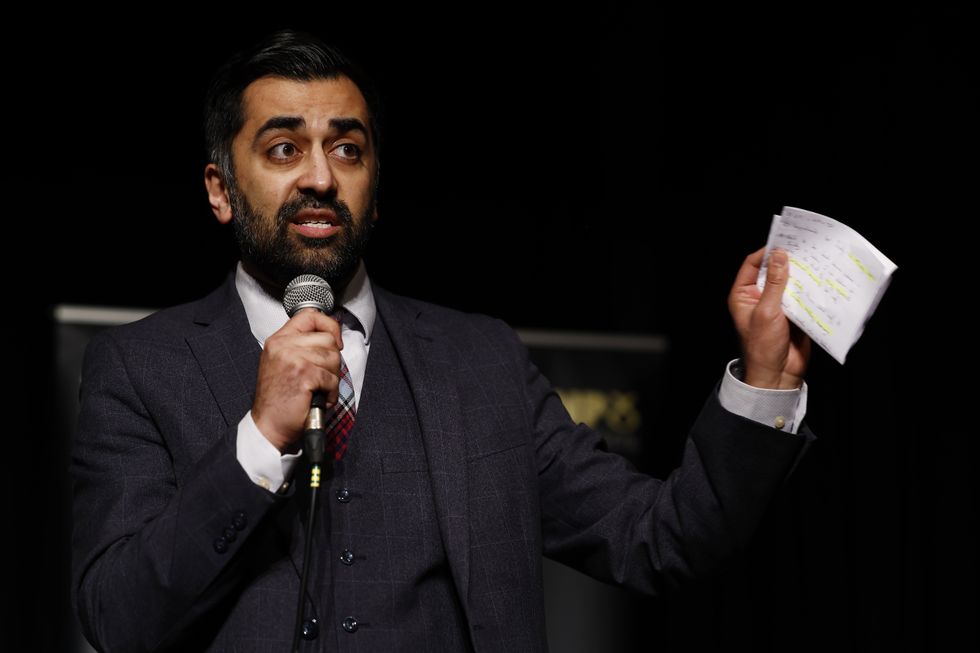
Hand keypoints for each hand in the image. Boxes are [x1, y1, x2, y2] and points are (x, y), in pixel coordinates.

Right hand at [252, 309, 342, 451]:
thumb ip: (301, 346)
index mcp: (278, 340)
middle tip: (321, 378)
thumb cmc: (279, 399)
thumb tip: (332, 336)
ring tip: (317, 390)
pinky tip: (318, 399)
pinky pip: (332, 378)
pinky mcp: (303, 374)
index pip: (310, 315)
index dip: (329, 325)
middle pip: (328, 339)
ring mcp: (293, 358)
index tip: (335, 341)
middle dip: (332, 361)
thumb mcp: (283, 363)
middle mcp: (283, 345)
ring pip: (333, 358)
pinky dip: (331, 393)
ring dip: (332, 378)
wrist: (268, 426)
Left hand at [728, 247, 810, 388]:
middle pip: (772, 271)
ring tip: (816, 261)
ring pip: (789, 283)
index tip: (783, 241)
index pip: (752, 264)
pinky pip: (802, 296)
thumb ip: (774, 283)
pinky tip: (822, 280)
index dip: (766, 252)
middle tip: (805, 248)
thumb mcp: (767, 311)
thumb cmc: (763, 347)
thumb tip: (779, 256)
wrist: (777, 375)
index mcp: (743, 295)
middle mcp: (759, 297)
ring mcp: (777, 305)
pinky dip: (810, 289)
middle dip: (787, 261)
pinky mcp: (793, 314)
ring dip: (801, 274)